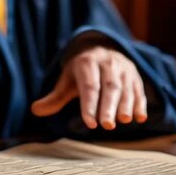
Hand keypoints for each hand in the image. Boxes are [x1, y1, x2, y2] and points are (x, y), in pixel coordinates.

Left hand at [31, 46, 146, 129]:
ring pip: (126, 87)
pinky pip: (139, 89)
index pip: (89, 86)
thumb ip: (55, 97)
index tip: (90, 123)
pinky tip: (140, 118)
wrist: (102, 48)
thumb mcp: (67, 80)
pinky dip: (140, 103)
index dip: (90, 105)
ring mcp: (123, 68)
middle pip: (109, 86)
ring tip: (124, 121)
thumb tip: (35, 110)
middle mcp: (107, 63)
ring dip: (126, 105)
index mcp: (87, 63)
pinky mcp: (135, 75)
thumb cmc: (82, 71)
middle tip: (107, 126)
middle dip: (109, 106)